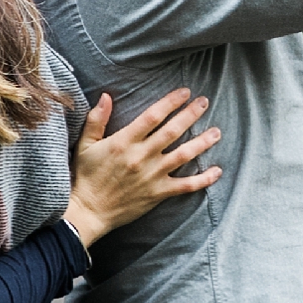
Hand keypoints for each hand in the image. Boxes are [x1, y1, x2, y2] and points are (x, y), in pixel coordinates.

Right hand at [63, 87, 221, 249]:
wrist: (88, 211)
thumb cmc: (86, 176)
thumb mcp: (85, 145)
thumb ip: (97, 119)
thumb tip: (106, 95)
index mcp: (124, 142)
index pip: (153, 116)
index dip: (171, 102)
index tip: (185, 91)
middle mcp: (141, 156)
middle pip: (172, 131)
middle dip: (191, 114)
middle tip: (204, 102)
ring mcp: (152, 175)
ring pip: (184, 155)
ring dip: (202, 142)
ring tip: (216, 132)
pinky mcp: (158, 193)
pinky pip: (186, 186)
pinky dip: (203, 179)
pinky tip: (217, 171)